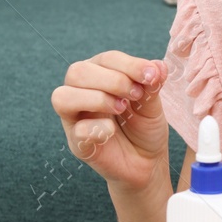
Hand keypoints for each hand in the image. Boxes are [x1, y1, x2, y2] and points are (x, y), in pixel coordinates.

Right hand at [51, 51, 169, 192]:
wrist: (148, 163)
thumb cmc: (145, 128)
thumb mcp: (152, 104)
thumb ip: (152, 85)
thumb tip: (158, 66)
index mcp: (101, 75)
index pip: (106, 59)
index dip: (129, 64)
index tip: (151, 76)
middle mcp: (82, 91)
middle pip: (78, 71)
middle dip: (112, 80)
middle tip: (135, 95)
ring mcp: (75, 118)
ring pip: (63, 96)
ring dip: (97, 99)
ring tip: (121, 108)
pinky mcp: (77, 142)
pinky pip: (76, 129)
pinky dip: (97, 128)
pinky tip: (112, 131)